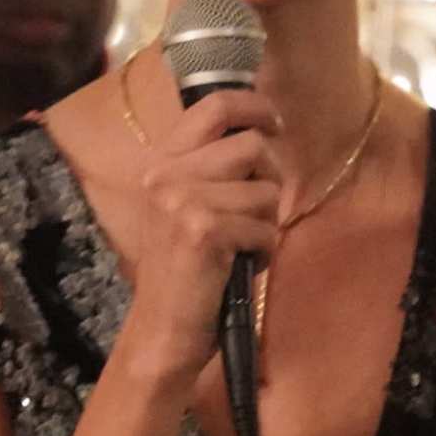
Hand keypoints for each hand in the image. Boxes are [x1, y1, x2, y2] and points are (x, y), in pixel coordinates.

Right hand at [106, 81, 282, 388]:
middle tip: (257, 211)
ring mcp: (181, 200)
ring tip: (242, 244)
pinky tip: (241, 265)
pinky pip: (265, 227)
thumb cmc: (184, 270)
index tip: (274, 124)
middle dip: (270, 179)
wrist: (162, 330)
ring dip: (267, 221)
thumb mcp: (185, 207)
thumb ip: (212, 169)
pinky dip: (264, 250)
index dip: (255, 106)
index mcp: (161, 162)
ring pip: (265, 190)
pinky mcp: (203, 230)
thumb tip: (264, 133)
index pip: (215, 106)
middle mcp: (165, 174)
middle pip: (252, 146)